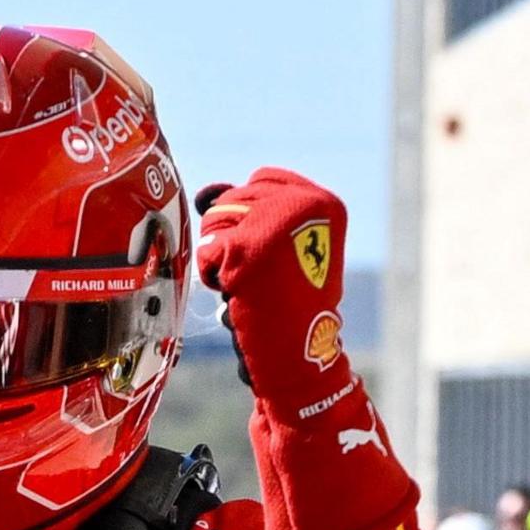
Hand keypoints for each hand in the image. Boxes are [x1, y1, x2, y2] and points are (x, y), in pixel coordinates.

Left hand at [192, 168, 351, 413]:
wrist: (300, 351)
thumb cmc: (290, 301)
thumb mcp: (281, 244)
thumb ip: (249, 210)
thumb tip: (206, 192)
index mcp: (322, 202)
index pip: (262, 178)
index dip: (248, 210)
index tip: (261, 243)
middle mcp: (303, 204)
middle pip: (233, 198)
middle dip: (233, 236)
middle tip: (260, 272)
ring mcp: (274, 224)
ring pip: (215, 221)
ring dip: (223, 256)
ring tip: (253, 281)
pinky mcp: (245, 247)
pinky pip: (207, 251)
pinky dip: (213, 276)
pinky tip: (241, 293)